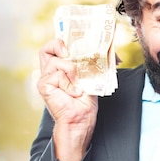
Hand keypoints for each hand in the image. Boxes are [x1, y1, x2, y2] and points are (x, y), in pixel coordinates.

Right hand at [38, 39, 97, 160]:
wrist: (81, 120)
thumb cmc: (85, 103)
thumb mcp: (93, 78)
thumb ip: (94, 64)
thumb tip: (116, 53)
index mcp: (60, 68)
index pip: (55, 47)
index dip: (61, 41)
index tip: (74, 41)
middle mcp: (50, 72)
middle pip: (47, 48)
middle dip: (59, 45)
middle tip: (70, 54)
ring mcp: (45, 78)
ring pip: (57, 61)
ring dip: (72, 71)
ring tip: (77, 85)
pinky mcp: (43, 85)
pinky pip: (57, 74)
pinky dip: (69, 84)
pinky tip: (73, 93)